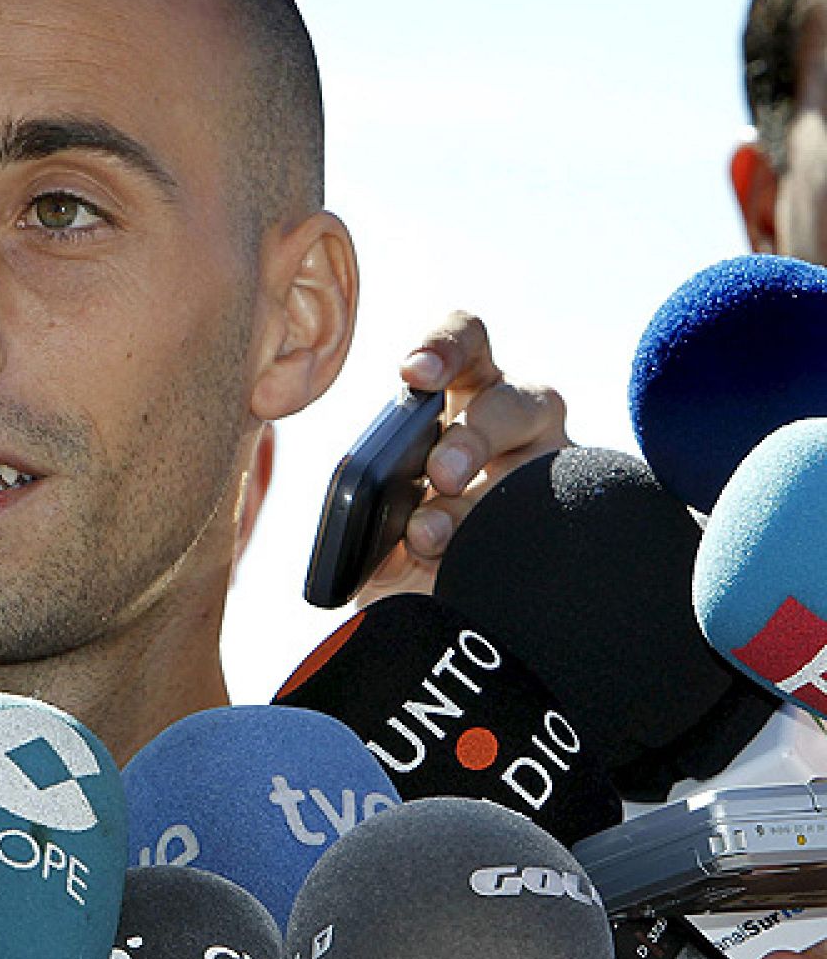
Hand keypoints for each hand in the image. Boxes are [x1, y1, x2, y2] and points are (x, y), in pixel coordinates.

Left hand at [357, 311, 569, 603]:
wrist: (459, 614)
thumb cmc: (415, 545)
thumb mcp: (385, 531)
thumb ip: (375, 528)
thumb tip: (373, 545)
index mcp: (464, 395)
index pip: (466, 344)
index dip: (444, 348)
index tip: (413, 373)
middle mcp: (518, 419)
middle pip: (511, 403)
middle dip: (473, 438)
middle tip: (439, 476)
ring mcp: (557, 466)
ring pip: (545, 464)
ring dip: (486, 503)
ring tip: (431, 538)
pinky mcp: (584, 514)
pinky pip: (566, 522)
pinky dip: (515, 546)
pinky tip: (480, 568)